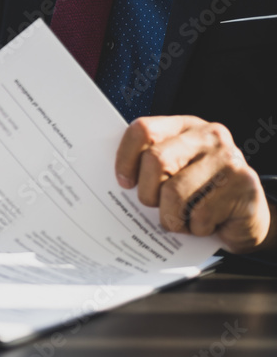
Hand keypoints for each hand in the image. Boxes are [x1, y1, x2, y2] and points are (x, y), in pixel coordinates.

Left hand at [115, 116, 275, 252]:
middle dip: (147, 193)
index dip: (125, 159)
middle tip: (155, 206)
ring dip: (171, 217)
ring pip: (174, 192)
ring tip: (181, 218)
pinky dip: (195, 228)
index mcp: (184, 127)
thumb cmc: (197, 195)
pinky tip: (205, 224)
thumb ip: (147, 168)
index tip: (124, 183)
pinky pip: (199, 215)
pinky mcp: (244, 185)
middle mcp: (209, 136)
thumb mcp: (171, 174)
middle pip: (156, 160)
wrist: (245, 217)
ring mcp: (229, 159)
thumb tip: (111, 181)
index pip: (143, 130)